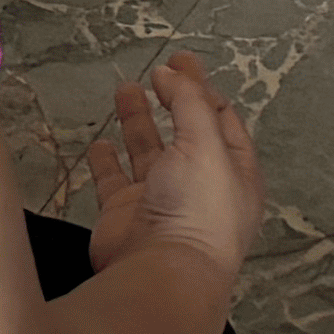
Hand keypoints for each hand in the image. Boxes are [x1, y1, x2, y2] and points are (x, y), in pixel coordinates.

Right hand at [80, 50, 265, 289]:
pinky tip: (100, 143)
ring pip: (149, 151)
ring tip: (125, 90)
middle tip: (159, 69)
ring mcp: (162, 201)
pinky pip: (114, 180)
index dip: (203, 89)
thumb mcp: (205, 143)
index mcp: (234, 172)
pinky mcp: (126, 214)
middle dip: (174, 99)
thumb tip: (171, 73)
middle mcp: (200, 187)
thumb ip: (188, 101)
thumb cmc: (197, 212)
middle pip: (186, 132)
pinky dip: (106, 160)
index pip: (222, 120)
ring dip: (138, 121)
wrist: (160, 272)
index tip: (182, 61)